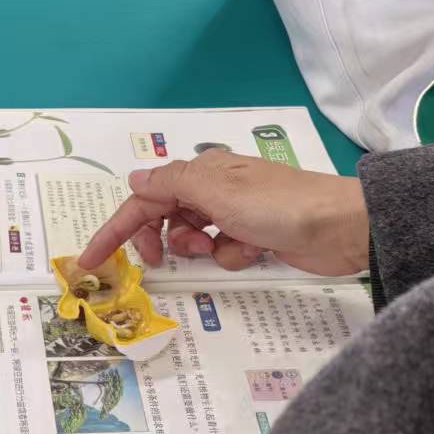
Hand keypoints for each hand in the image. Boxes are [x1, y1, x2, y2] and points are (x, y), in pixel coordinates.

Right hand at [79, 151, 369, 277]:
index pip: (145, 199)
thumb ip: (171, 185)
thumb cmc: (277, 205)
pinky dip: (232, 255)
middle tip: (167, 260)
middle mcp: (214, 189)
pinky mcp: (254, 238)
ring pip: (193, 238)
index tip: (92, 260)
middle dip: (163, 240)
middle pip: (165, 218)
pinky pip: (224, 251)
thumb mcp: (217, 192)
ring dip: (200, 248)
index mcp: (201, 172)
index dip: (116, 229)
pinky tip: (253, 252)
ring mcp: (234, 214)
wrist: (340, 228)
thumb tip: (135, 177)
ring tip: (221, 249)